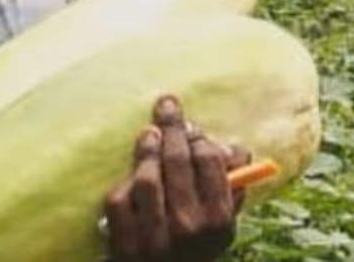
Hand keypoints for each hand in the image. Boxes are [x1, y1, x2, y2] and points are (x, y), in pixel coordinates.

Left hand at [102, 95, 251, 261]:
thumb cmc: (193, 247)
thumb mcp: (221, 225)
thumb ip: (231, 187)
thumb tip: (233, 146)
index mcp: (217, 220)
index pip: (209, 160)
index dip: (199, 137)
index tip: (191, 125)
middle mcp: (187, 227)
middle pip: (177, 159)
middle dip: (171, 126)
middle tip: (166, 106)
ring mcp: (153, 235)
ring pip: (146, 175)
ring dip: (147, 149)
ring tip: (149, 135)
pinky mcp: (122, 240)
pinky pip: (120, 197)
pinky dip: (124, 184)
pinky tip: (130, 178)